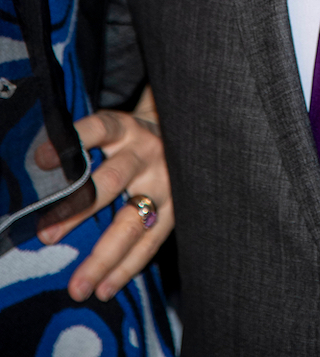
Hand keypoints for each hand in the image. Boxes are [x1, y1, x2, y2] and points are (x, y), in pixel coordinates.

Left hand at [35, 85, 173, 302]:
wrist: (181, 137)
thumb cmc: (132, 140)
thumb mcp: (114, 131)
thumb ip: (85, 147)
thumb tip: (40, 172)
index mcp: (126, 130)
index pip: (99, 129)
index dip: (73, 142)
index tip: (42, 159)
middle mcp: (145, 153)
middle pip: (112, 181)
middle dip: (78, 210)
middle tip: (47, 235)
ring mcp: (164, 182)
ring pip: (132, 222)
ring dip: (103, 257)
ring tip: (79, 285)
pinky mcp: (176, 208)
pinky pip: (150, 243)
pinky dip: (127, 268)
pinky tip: (105, 288)